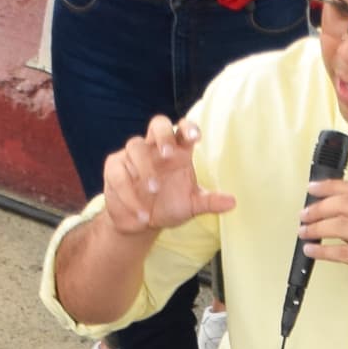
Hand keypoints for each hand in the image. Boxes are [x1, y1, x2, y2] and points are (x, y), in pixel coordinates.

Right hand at [102, 115, 237, 244]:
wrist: (140, 224)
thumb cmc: (168, 207)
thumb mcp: (191, 206)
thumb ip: (209, 202)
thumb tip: (232, 202)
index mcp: (177, 152)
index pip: (183, 129)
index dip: (189, 128)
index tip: (195, 138)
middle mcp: (155, 148)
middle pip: (158, 124)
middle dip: (163, 135)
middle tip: (168, 155)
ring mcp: (133, 156)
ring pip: (135, 146)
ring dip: (145, 169)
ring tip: (154, 192)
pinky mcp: (115, 168)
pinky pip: (118, 173)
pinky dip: (128, 192)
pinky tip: (141, 211)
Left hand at [297, 175, 347, 321]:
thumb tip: (328, 209)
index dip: (330, 187)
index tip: (312, 189)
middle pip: (346, 204)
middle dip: (319, 208)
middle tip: (304, 215)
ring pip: (340, 225)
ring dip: (316, 228)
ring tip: (304, 232)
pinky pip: (341, 251)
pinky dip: (321, 250)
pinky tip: (312, 250)